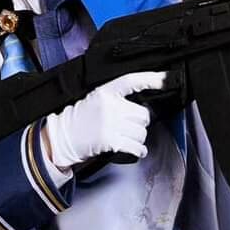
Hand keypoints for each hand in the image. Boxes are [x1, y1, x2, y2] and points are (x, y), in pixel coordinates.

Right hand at [42, 71, 165, 169]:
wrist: (62, 137)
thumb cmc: (80, 119)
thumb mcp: (95, 100)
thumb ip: (116, 100)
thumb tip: (142, 110)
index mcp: (105, 92)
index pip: (132, 81)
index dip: (151, 78)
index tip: (166, 78)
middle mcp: (109, 106)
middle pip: (143, 115)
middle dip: (139, 123)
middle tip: (127, 126)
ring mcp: (110, 124)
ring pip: (142, 132)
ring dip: (137, 138)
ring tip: (123, 137)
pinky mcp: (111, 140)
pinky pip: (137, 147)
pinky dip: (138, 151)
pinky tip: (132, 149)